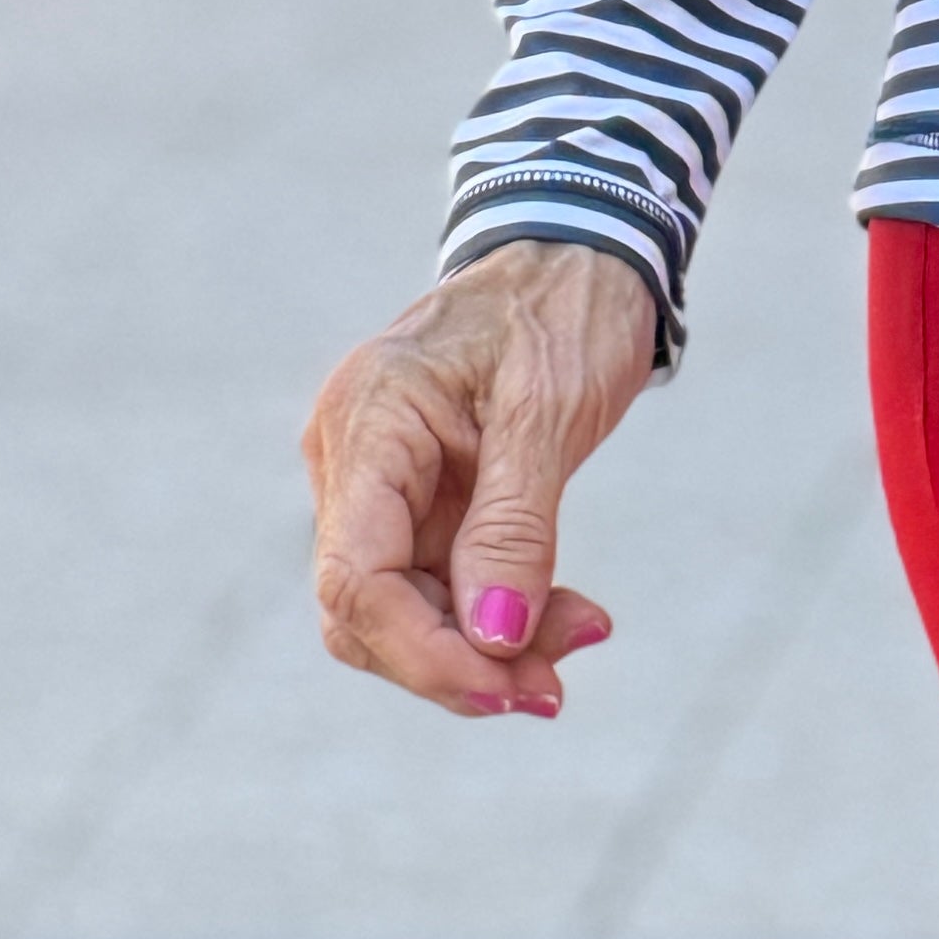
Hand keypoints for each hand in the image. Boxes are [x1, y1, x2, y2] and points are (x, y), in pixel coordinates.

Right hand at [303, 241, 657, 718]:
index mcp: (369, 421)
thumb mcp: (550, 408)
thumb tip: (492, 642)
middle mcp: (355, 458)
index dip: (421, 651)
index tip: (507, 684)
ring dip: (485, 647)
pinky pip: (441, 583)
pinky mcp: (422, 499)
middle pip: (370, 611)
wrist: (583, 250)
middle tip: (554, 688)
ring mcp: (383, 482)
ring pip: (405, 609)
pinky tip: (564, 621)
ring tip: (577, 645)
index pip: (355, 577)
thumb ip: (515, 526)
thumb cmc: (566, 306)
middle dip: (459, 661)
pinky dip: (498, 613)